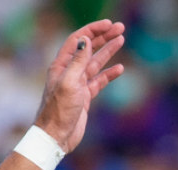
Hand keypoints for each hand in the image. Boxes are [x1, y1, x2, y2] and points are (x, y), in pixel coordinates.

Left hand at [34, 20, 127, 152]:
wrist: (57, 136)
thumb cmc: (59, 110)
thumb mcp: (69, 83)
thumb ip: (78, 61)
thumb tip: (86, 40)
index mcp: (62, 65)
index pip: (78, 40)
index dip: (93, 30)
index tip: (108, 25)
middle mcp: (69, 72)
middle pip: (88, 48)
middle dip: (103, 37)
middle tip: (119, 29)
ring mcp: (78, 84)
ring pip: (95, 63)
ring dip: (108, 52)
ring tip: (121, 40)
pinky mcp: (85, 97)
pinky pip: (99, 81)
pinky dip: (109, 74)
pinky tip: (119, 68)